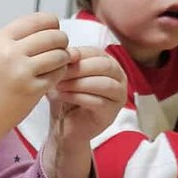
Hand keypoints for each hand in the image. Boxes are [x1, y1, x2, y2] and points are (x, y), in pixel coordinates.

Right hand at [0, 12, 72, 145]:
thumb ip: (12, 42)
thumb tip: (44, 29)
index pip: (37, 19)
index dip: (51, 23)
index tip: (53, 30)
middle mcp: (10, 52)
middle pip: (53, 35)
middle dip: (61, 41)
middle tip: (59, 49)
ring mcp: (22, 72)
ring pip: (60, 54)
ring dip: (63, 58)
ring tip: (56, 64)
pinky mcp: (33, 90)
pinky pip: (58, 74)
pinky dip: (59, 73)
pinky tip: (51, 77)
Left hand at [52, 47, 127, 177]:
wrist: (64, 126)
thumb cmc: (65, 97)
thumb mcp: (65, 75)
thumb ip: (68, 62)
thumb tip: (65, 51)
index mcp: (108, 62)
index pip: (97, 52)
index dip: (78, 54)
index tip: (59, 58)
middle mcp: (118, 77)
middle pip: (104, 66)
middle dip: (79, 68)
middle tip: (59, 73)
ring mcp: (119, 95)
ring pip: (104, 83)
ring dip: (78, 83)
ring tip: (59, 86)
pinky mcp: (112, 113)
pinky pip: (99, 101)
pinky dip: (78, 97)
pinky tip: (63, 96)